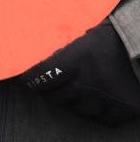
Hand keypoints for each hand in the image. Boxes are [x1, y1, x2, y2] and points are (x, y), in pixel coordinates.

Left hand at [21, 20, 139, 124]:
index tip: (26, 79)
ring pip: (76, 109)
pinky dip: (95, 110)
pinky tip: (95, 98)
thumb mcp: (84, 31)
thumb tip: (32, 39)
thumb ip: (61, 38)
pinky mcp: (124, 110)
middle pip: (56, 96)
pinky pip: (99, 118)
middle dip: (50, 91)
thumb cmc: (112, 34)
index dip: (31, 79)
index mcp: (78, 58)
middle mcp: (90, 82)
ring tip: (75, 88)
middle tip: (50, 84)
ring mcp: (106, 99)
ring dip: (73, 100)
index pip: (42, 75)